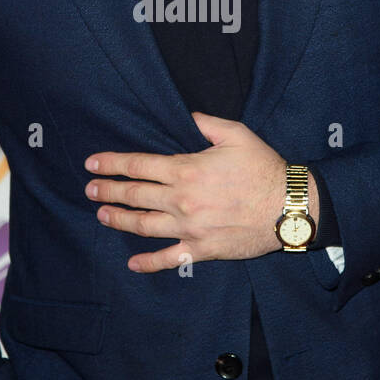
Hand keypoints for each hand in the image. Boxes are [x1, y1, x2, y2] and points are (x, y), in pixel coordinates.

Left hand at [84, 111, 318, 271]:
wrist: (289, 207)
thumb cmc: (265, 168)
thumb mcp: (238, 135)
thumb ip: (208, 124)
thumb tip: (190, 116)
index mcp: (186, 170)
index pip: (138, 166)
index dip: (112, 164)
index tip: (92, 165)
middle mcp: (182, 200)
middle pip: (134, 195)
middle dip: (108, 192)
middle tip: (90, 191)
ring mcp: (189, 228)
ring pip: (143, 226)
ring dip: (119, 220)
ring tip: (102, 215)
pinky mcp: (202, 249)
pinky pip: (169, 258)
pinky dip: (148, 263)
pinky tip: (132, 263)